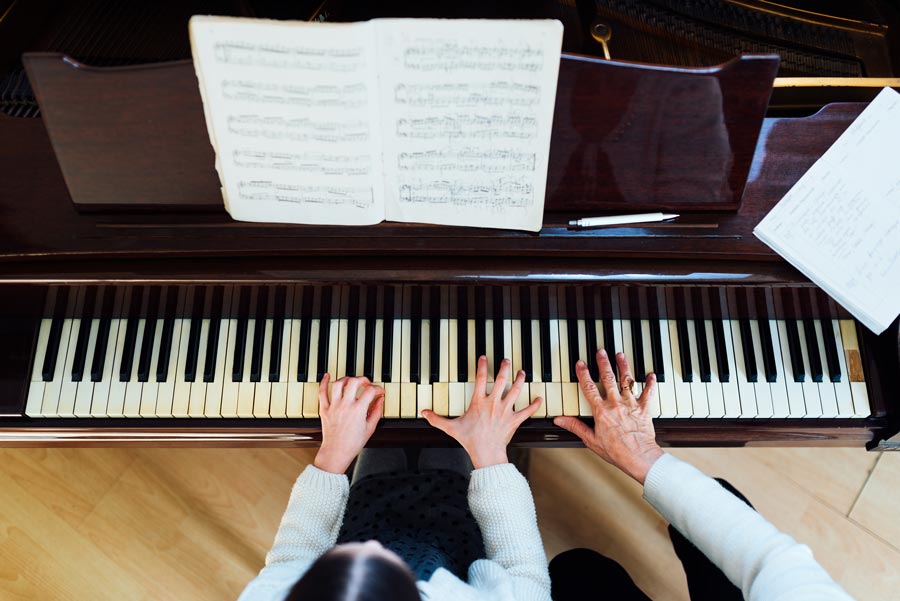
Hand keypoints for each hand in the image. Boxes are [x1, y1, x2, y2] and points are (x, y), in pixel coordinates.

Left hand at [314, 375, 385, 473]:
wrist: (336, 452)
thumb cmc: (352, 443)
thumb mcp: (370, 428)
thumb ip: (376, 411)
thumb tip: (380, 400)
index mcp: (358, 410)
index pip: (370, 391)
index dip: (378, 389)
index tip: (379, 392)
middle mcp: (345, 405)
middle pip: (354, 382)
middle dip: (363, 379)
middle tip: (367, 384)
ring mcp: (334, 406)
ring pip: (339, 383)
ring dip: (347, 378)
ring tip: (352, 381)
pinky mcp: (324, 409)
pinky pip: (322, 392)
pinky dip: (324, 382)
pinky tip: (327, 376)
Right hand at [421, 356, 541, 468]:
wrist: (486, 454)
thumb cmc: (470, 440)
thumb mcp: (451, 428)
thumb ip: (437, 419)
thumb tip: (424, 412)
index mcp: (478, 402)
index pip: (480, 379)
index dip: (482, 366)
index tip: (484, 357)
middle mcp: (493, 403)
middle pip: (501, 380)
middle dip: (504, 368)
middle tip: (506, 360)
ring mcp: (505, 411)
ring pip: (516, 391)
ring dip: (520, 380)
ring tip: (522, 372)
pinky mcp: (514, 420)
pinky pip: (527, 411)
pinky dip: (534, 405)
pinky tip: (539, 399)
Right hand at [554, 350, 663, 483]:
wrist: (639, 457)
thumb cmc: (616, 451)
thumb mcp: (591, 440)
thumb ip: (575, 427)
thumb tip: (560, 420)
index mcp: (601, 411)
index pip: (589, 388)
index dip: (584, 374)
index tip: (581, 364)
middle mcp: (616, 404)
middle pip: (608, 379)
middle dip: (603, 363)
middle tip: (601, 352)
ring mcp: (631, 405)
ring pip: (626, 381)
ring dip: (623, 366)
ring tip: (620, 355)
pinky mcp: (644, 409)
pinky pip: (648, 393)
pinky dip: (650, 384)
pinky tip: (650, 375)